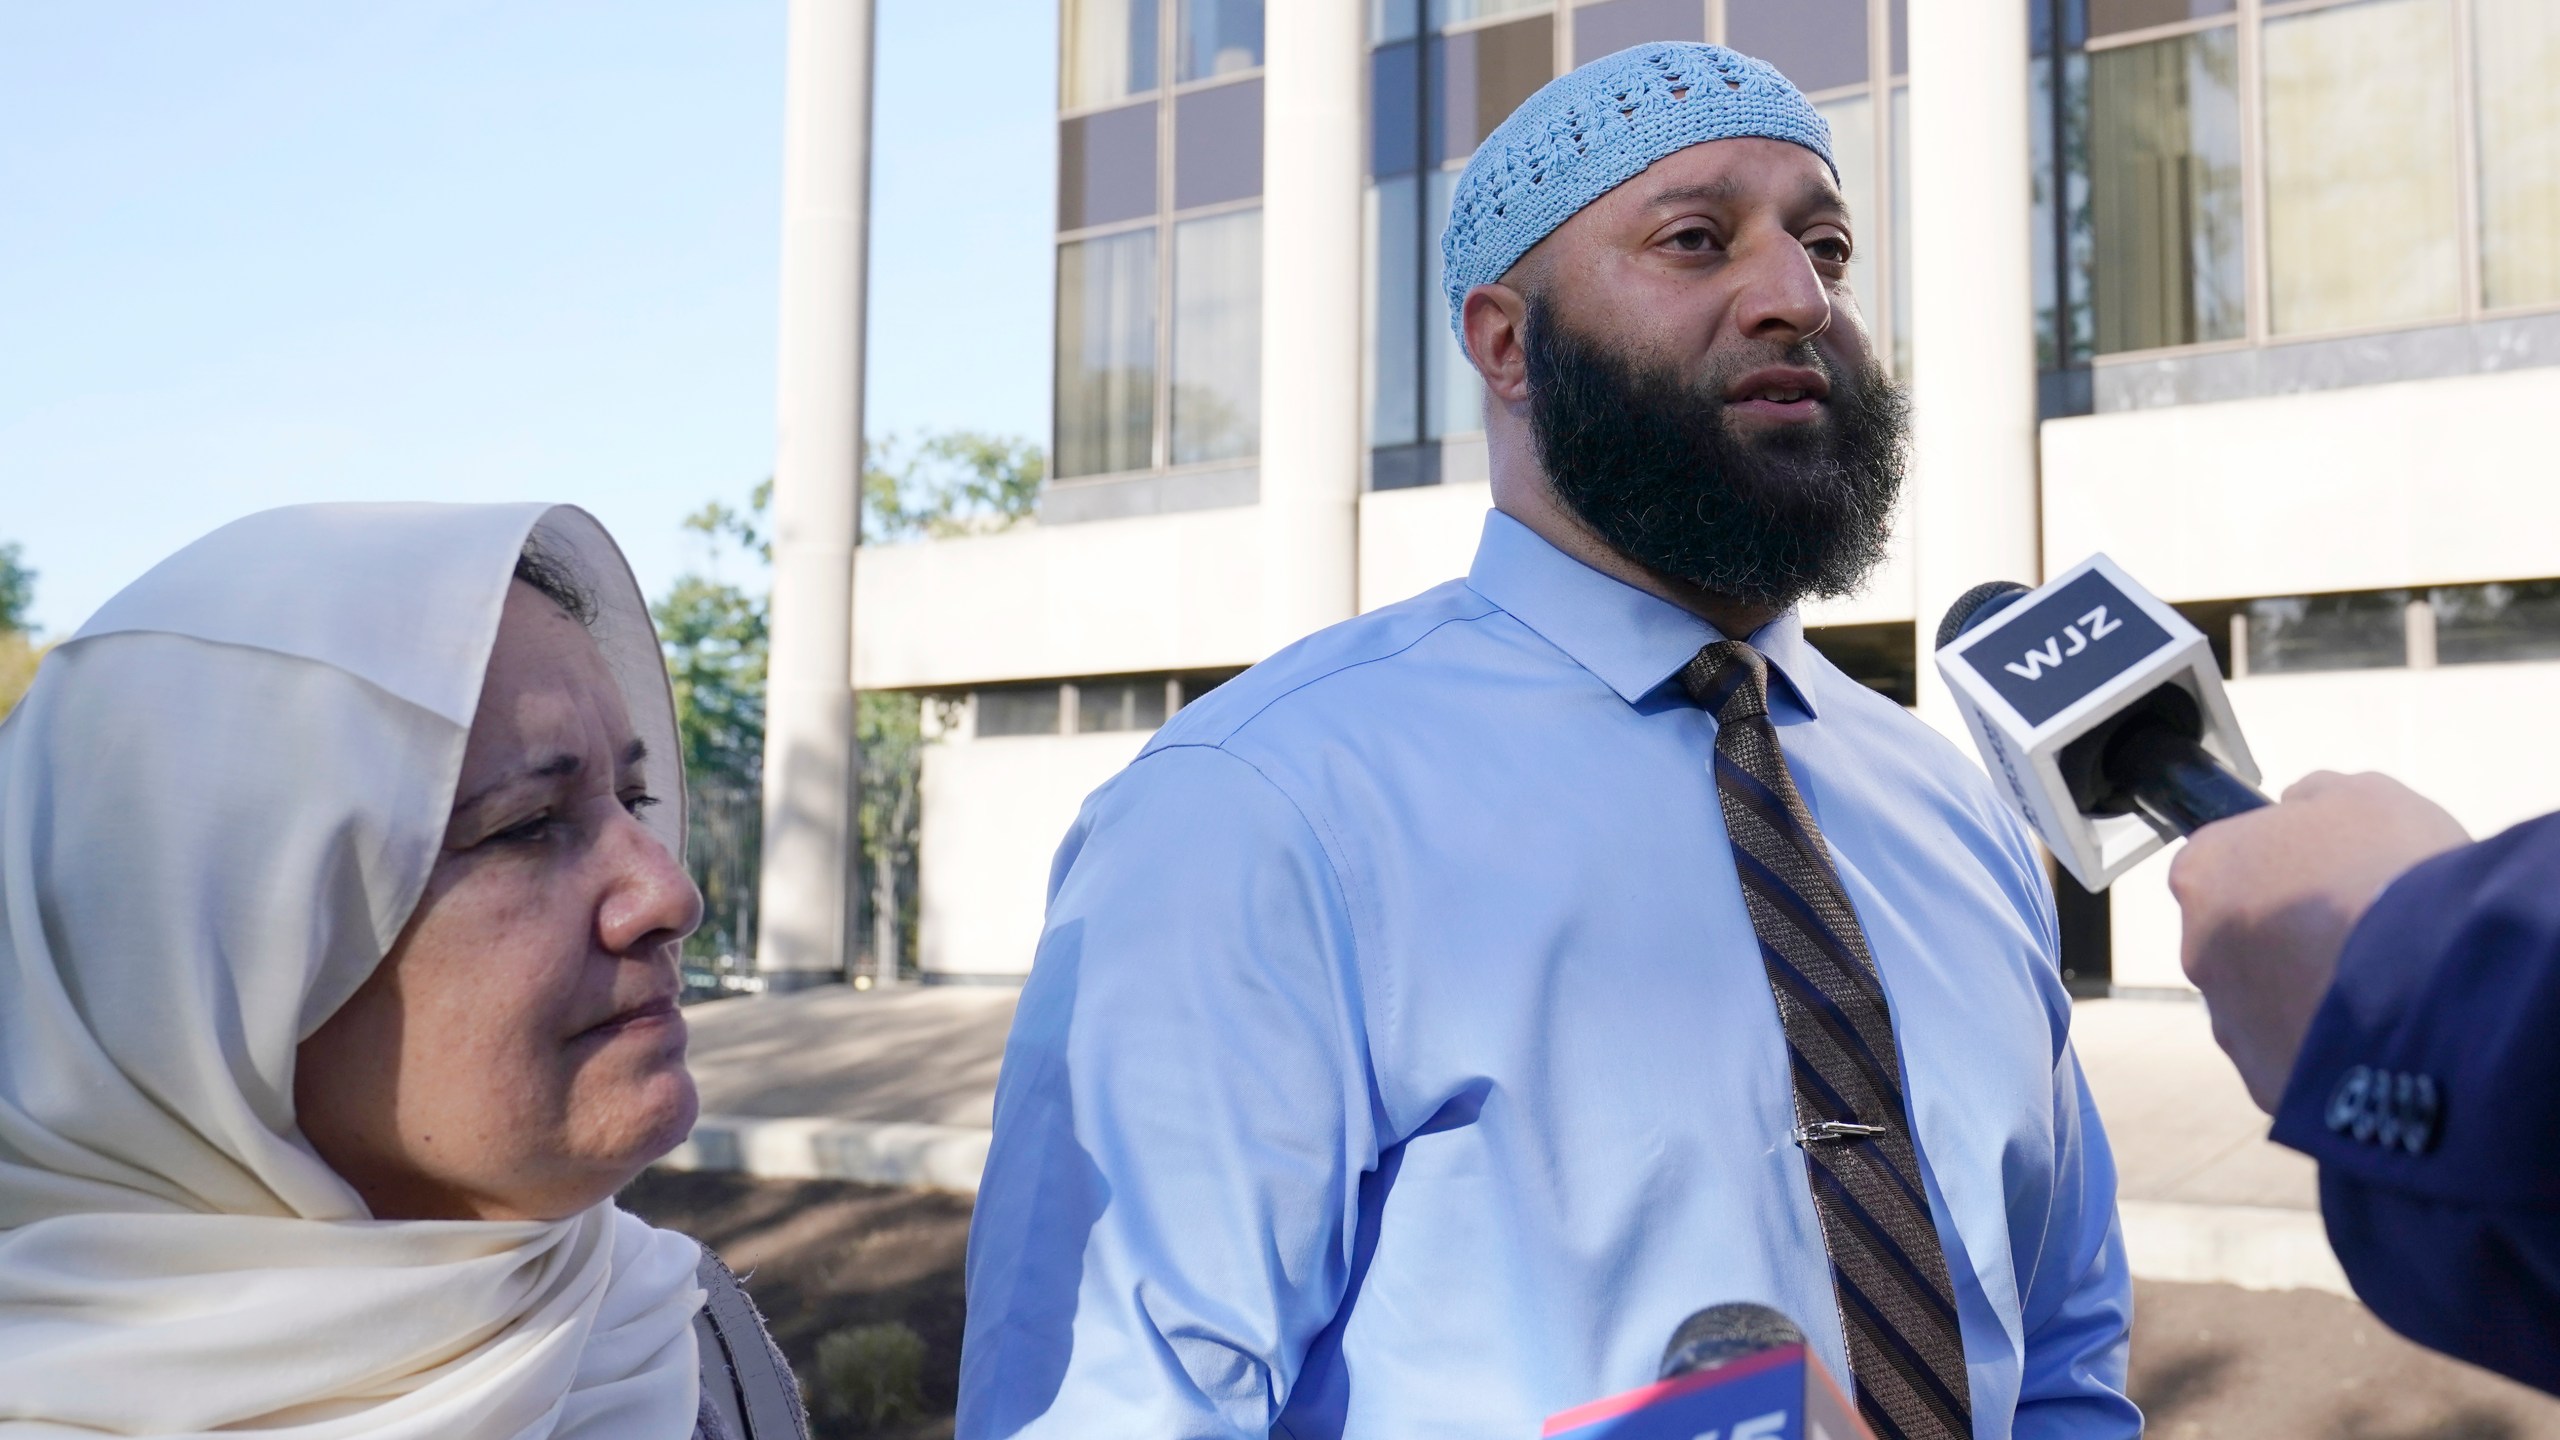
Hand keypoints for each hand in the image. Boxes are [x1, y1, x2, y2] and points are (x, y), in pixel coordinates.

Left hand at [2167, 771, 2469, 1112]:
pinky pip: (2294, 1058)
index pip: (2223, 863)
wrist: (2433, 975)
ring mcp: (2228, 1021)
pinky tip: (2376, 1032)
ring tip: (2378, 985)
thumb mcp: (2363, 796)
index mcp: (2205, 872)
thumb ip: (2315, 799)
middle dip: (2289, 936)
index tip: (2322, 874)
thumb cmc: (2392, 873)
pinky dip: (2327, 1048)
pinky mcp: (2264, 1080)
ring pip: (2264, 1003)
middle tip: (2356, 932)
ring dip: (2307, 994)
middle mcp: (2197, 948)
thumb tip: (2300, 807)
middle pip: (2239, 937)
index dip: (2278, 866)